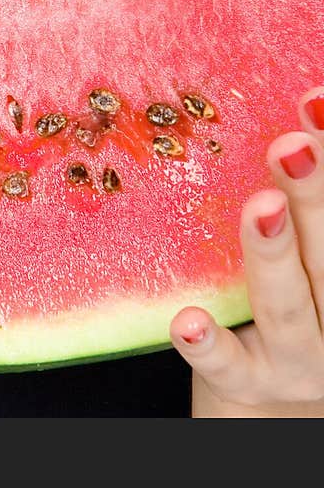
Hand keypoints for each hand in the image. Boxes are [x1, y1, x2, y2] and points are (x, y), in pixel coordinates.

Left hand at [169, 86, 323, 407]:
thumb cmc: (293, 297)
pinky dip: (208, 344)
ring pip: (286, 304)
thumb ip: (303, 198)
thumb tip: (302, 100)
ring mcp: (298, 357)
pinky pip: (228, 367)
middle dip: (315, 193)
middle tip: (294, 143)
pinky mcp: (250, 387)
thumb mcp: (308, 248)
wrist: (273, 400)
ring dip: (273, 252)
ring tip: (261, 205)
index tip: (316, 96)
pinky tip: (184, 319)